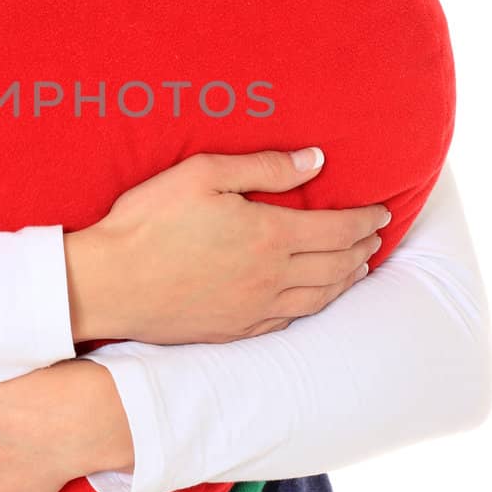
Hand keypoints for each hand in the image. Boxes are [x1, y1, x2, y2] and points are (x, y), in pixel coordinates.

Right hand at [69, 148, 391, 344]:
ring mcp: (254, 309)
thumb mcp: (203, 174)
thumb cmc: (149, 221)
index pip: (338, 230)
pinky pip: (287, 321)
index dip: (365, 220)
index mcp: (270, 236)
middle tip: (375, 237)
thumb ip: (265, 167)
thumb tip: (316, 161)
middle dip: (361, 249)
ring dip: (345, 281)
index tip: (381, 212)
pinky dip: (312, 307)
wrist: (110, 283)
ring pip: (318, 297)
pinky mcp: (234, 330)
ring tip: (357, 268)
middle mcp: (272, 278)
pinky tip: (311, 300)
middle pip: (335, 265)